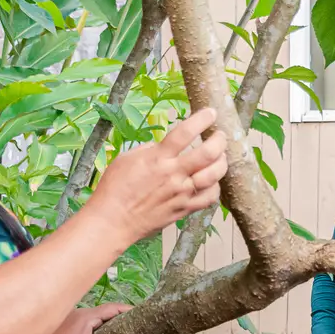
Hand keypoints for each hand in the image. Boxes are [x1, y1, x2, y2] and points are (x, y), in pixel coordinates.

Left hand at [34, 304, 132, 333]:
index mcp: (87, 316)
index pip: (113, 308)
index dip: (127, 309)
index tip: (141, 313)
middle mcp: (81, 314)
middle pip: (105, 312)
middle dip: (120, 317)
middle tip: (134, 325)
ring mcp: (72, 319)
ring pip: (95, 318)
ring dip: (108, 323)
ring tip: (121, 333)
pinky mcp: (67, 328)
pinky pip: (88, 324)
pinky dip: (98, 328)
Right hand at [89, 108, 228, 244]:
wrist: (112, 221)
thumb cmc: (114, 189)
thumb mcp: (126, 158)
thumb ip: (150, 149)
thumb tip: (164, 146)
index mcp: (157, 158)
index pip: (185, 132)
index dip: (202, 119)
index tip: (210, 113)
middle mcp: (173, 175)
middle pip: (208, 153)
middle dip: (219, 140)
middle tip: (220, 135)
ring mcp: (181, 193)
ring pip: (214, 175)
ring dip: (222, 162)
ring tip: (220, 156)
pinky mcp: (184, 210)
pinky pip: (209, 198)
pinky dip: (215, 187)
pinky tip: (212, 181)